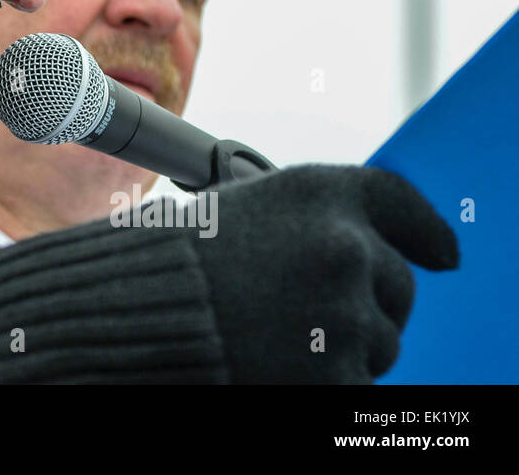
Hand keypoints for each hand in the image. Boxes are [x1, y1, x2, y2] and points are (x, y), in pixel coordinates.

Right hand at [187, 164, 458, 383]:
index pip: (398, 201)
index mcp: (318, 192)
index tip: (443, 252)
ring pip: (383, 339)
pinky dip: (327, 380)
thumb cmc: (172, 262)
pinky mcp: (336, 375)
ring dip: (349, 345)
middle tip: (317, 311)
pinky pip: (357, 382)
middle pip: (397, 282)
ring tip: (284, 338)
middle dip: (370, 300)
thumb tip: (366, 253)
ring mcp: (346, 313)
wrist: (131, 316)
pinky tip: (281, 363)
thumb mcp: (243, 209)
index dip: (425, 229)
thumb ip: (310, 222)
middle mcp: (343, 246)